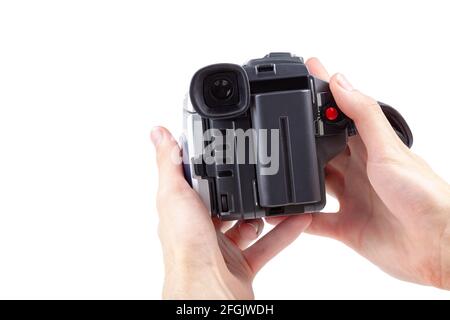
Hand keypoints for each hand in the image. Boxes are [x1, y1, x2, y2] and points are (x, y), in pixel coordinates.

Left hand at [151, 126, 310, 298]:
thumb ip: (170, 164)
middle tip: (260, 169)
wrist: (207, 293)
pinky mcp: (242, 264)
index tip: (224, 146)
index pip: (195, 181)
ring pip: (248, 224)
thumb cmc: (186, 250)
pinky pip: (268, 244)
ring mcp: (222, 248)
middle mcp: (200, 229)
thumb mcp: (175, 196)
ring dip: (265, 210)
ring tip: (281, 193)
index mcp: (183, 211)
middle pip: (224, 203)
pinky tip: (300, 218)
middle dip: (240, 188)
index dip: (208, 164)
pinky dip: (286, 232)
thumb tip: (158, 132)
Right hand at [299, 58, 449, 288]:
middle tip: (276, 128)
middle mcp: (358, 171)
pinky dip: (298, 217)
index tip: (302, 77)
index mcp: (371, 148)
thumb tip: (340, 82)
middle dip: (301, 142)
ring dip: (297, 179)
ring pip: (315, 185)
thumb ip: (363, 116)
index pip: (340, 117)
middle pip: (322, 152)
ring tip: (274, 169)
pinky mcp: (345, 227)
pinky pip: (315, 221)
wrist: (437, 245)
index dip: (321, 99)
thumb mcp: (388, 149)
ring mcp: (351, 199)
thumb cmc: (424, 195)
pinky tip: (282, 213)